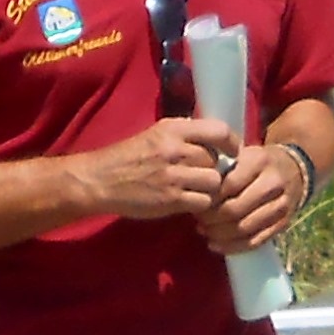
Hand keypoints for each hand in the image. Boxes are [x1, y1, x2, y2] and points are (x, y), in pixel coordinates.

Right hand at [75, 117, 232, 219]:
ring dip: (211, 189)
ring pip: (215, 182)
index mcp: (173, 129)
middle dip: (217, 170)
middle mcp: (175, 149)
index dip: (232, 143)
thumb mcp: (156, 134)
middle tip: (209, 177)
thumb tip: (216, 138)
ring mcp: (173, 175)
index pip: (219, 130)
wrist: (100, 180)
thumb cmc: (130, 157)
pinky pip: (203, 202)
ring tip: (200, 191)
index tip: (233, 152)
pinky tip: (191, 203)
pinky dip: (201, 205)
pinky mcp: (170, 199)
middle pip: (217, 160)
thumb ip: (184, 134)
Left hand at [200, 138, 309, 255]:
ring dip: (220, 234)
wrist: (293, 169)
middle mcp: (273, 184)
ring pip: (244, 228)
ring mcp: (281, 206)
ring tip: (205, 231)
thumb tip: (195, 190)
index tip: (197, 200)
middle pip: (235, 209)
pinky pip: (255, 242)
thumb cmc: (258, 162)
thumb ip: (221, 168)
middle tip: (198, 220)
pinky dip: (232, 247)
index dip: (210, 197)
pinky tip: (216, 244)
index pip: (229, 185)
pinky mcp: (283, 224)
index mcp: (259, 162)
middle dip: (212, 219)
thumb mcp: (242, 154)